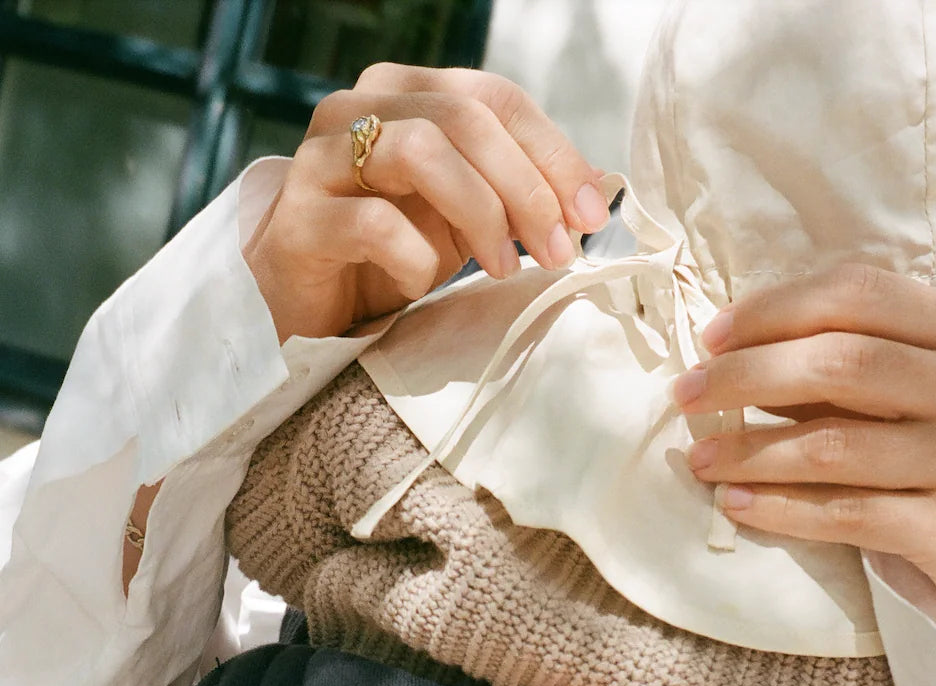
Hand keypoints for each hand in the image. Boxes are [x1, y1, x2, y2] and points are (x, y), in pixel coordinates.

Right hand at [243, 63, 609, 342]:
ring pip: (420, 152)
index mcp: (403, 93)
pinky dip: (415, 258)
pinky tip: (422, 284)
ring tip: (502, 268)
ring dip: (480, 214)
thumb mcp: (464, 217)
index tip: (588, 215)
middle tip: (556, 251)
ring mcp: (321, 159)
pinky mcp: (299, 220)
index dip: (551, 152)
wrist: (303, 303)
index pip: (494, 97)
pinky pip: (374, 223)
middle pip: (463, 119)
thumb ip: (518, 193)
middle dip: (525, 188)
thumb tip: (598, 191)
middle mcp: (356, 108)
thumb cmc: (387, 254)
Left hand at [673, 262, 935, 651]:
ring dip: (751, 448)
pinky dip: (781, 509)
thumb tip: (736, 356)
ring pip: (836, 445)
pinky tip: (737, 502)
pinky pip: (847, 514)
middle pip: (842, 361)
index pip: (860, 293)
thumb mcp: (921, 398)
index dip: (774, 309)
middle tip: (687, 395)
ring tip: (699, 457)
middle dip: (747, 375)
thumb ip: (849, 371)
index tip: (711, 338)